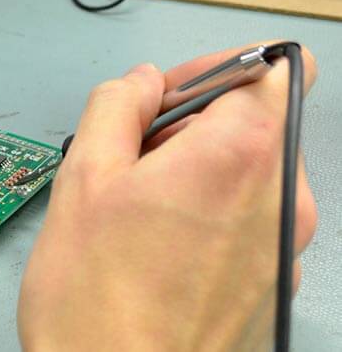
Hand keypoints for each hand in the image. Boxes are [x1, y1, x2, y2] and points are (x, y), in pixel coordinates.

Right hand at [18, 43, 316, 351]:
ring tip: (136, 207)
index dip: (216, 66)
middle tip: (131, 156)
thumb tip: (140, 84)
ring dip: (194, 168)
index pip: (271, 68)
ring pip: (246, 169)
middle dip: (191, 123)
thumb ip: (115, 106)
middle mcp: (279, 201)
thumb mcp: (84, 176)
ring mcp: (283, 248)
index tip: (170, 92)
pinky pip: (248, 216)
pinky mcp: (272, 283)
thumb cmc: (98, 300)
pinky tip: (155, 243)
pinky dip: (207, 210)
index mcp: (238, 158)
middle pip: (254, 120)